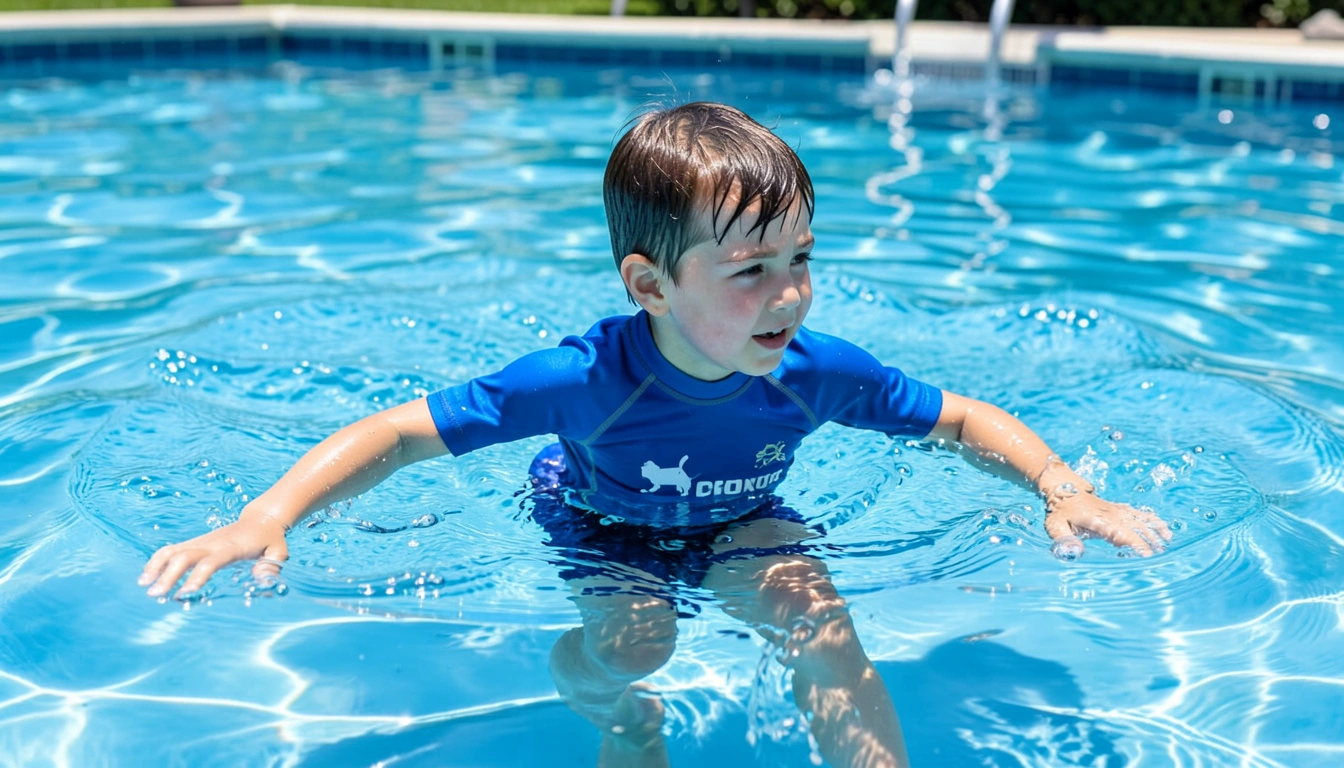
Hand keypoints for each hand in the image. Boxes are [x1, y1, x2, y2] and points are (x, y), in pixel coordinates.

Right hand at [139, 515, 288, 598]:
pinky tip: (147, 576)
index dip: (197, 577)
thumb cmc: (271, 540)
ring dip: (157, 566)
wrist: (261, 520)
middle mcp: (211, 543)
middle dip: (168, 575)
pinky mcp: (195, 542)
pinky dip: (157, 560)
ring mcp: (201, 541)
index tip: (184, 594)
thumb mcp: (279, 552)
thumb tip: (263, 579)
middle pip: (184, 556)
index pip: (210, 562)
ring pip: (173, 550)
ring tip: (143, 585)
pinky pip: (172, 549)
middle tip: (154, 595)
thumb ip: (272, 565)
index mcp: (231, 548)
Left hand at [1044, 490, 1171, 557]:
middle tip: (1161, 557)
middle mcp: (1112, 514)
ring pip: (1142, 521)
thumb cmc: (1059, 513)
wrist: (1064, 489)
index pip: (1120, 534)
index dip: (1134, 544)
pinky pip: (1141, 514)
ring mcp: (1118, 510)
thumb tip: (1074, 553)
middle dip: (1149, 543)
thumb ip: (1064, 540)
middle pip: (1135, 529)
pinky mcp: (1121, 509)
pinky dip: (1154, 521)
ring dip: (1155, 532)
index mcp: (1098, 521)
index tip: (1146, 556)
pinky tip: (1166, 531)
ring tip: (1167, 545)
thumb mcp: (1054, 527)